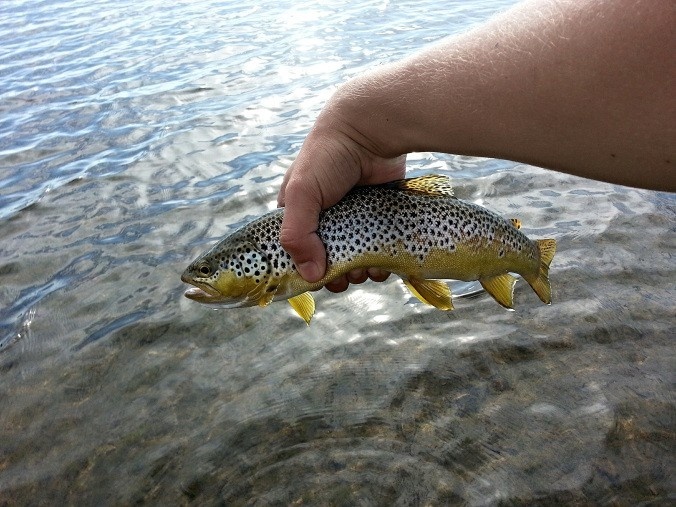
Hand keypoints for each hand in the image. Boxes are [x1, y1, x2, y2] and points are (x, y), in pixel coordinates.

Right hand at [277, 94, 405, 285]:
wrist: (371, 129)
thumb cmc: (327, 157)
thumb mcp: (301, 193)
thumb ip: (297, 235)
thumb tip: (311, 276)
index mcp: (298, 212)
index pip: (296, 252)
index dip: (306, 270)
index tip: (321, 281)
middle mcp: (325, 218)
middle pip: (328, 261)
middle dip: (338, 275)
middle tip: (348, 276)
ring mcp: (354, 219)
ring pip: (356, 258)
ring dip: (361, 272)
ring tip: (367, 269)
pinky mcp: (378, 217)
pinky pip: (379, 248)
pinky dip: (380, 261)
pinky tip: (383, 262)